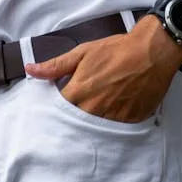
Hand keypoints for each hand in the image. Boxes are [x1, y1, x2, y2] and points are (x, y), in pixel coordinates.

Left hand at [25, 15, 181, 122]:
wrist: (151, 52)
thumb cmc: (116, 50)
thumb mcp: (83, 52)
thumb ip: (55, 65)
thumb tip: (30, 69)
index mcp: (79, 91)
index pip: (58, 112)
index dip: (54, 113)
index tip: (53, 112)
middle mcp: (94, 108)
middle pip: (74, 124)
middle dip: (71, 122)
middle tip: (72, 120)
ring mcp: (112, 117)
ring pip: (94, 131)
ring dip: (90, 127)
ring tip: (91, 121)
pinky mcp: (129, 121)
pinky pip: (114, 132)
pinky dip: (110, 127)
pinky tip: (110, 120)